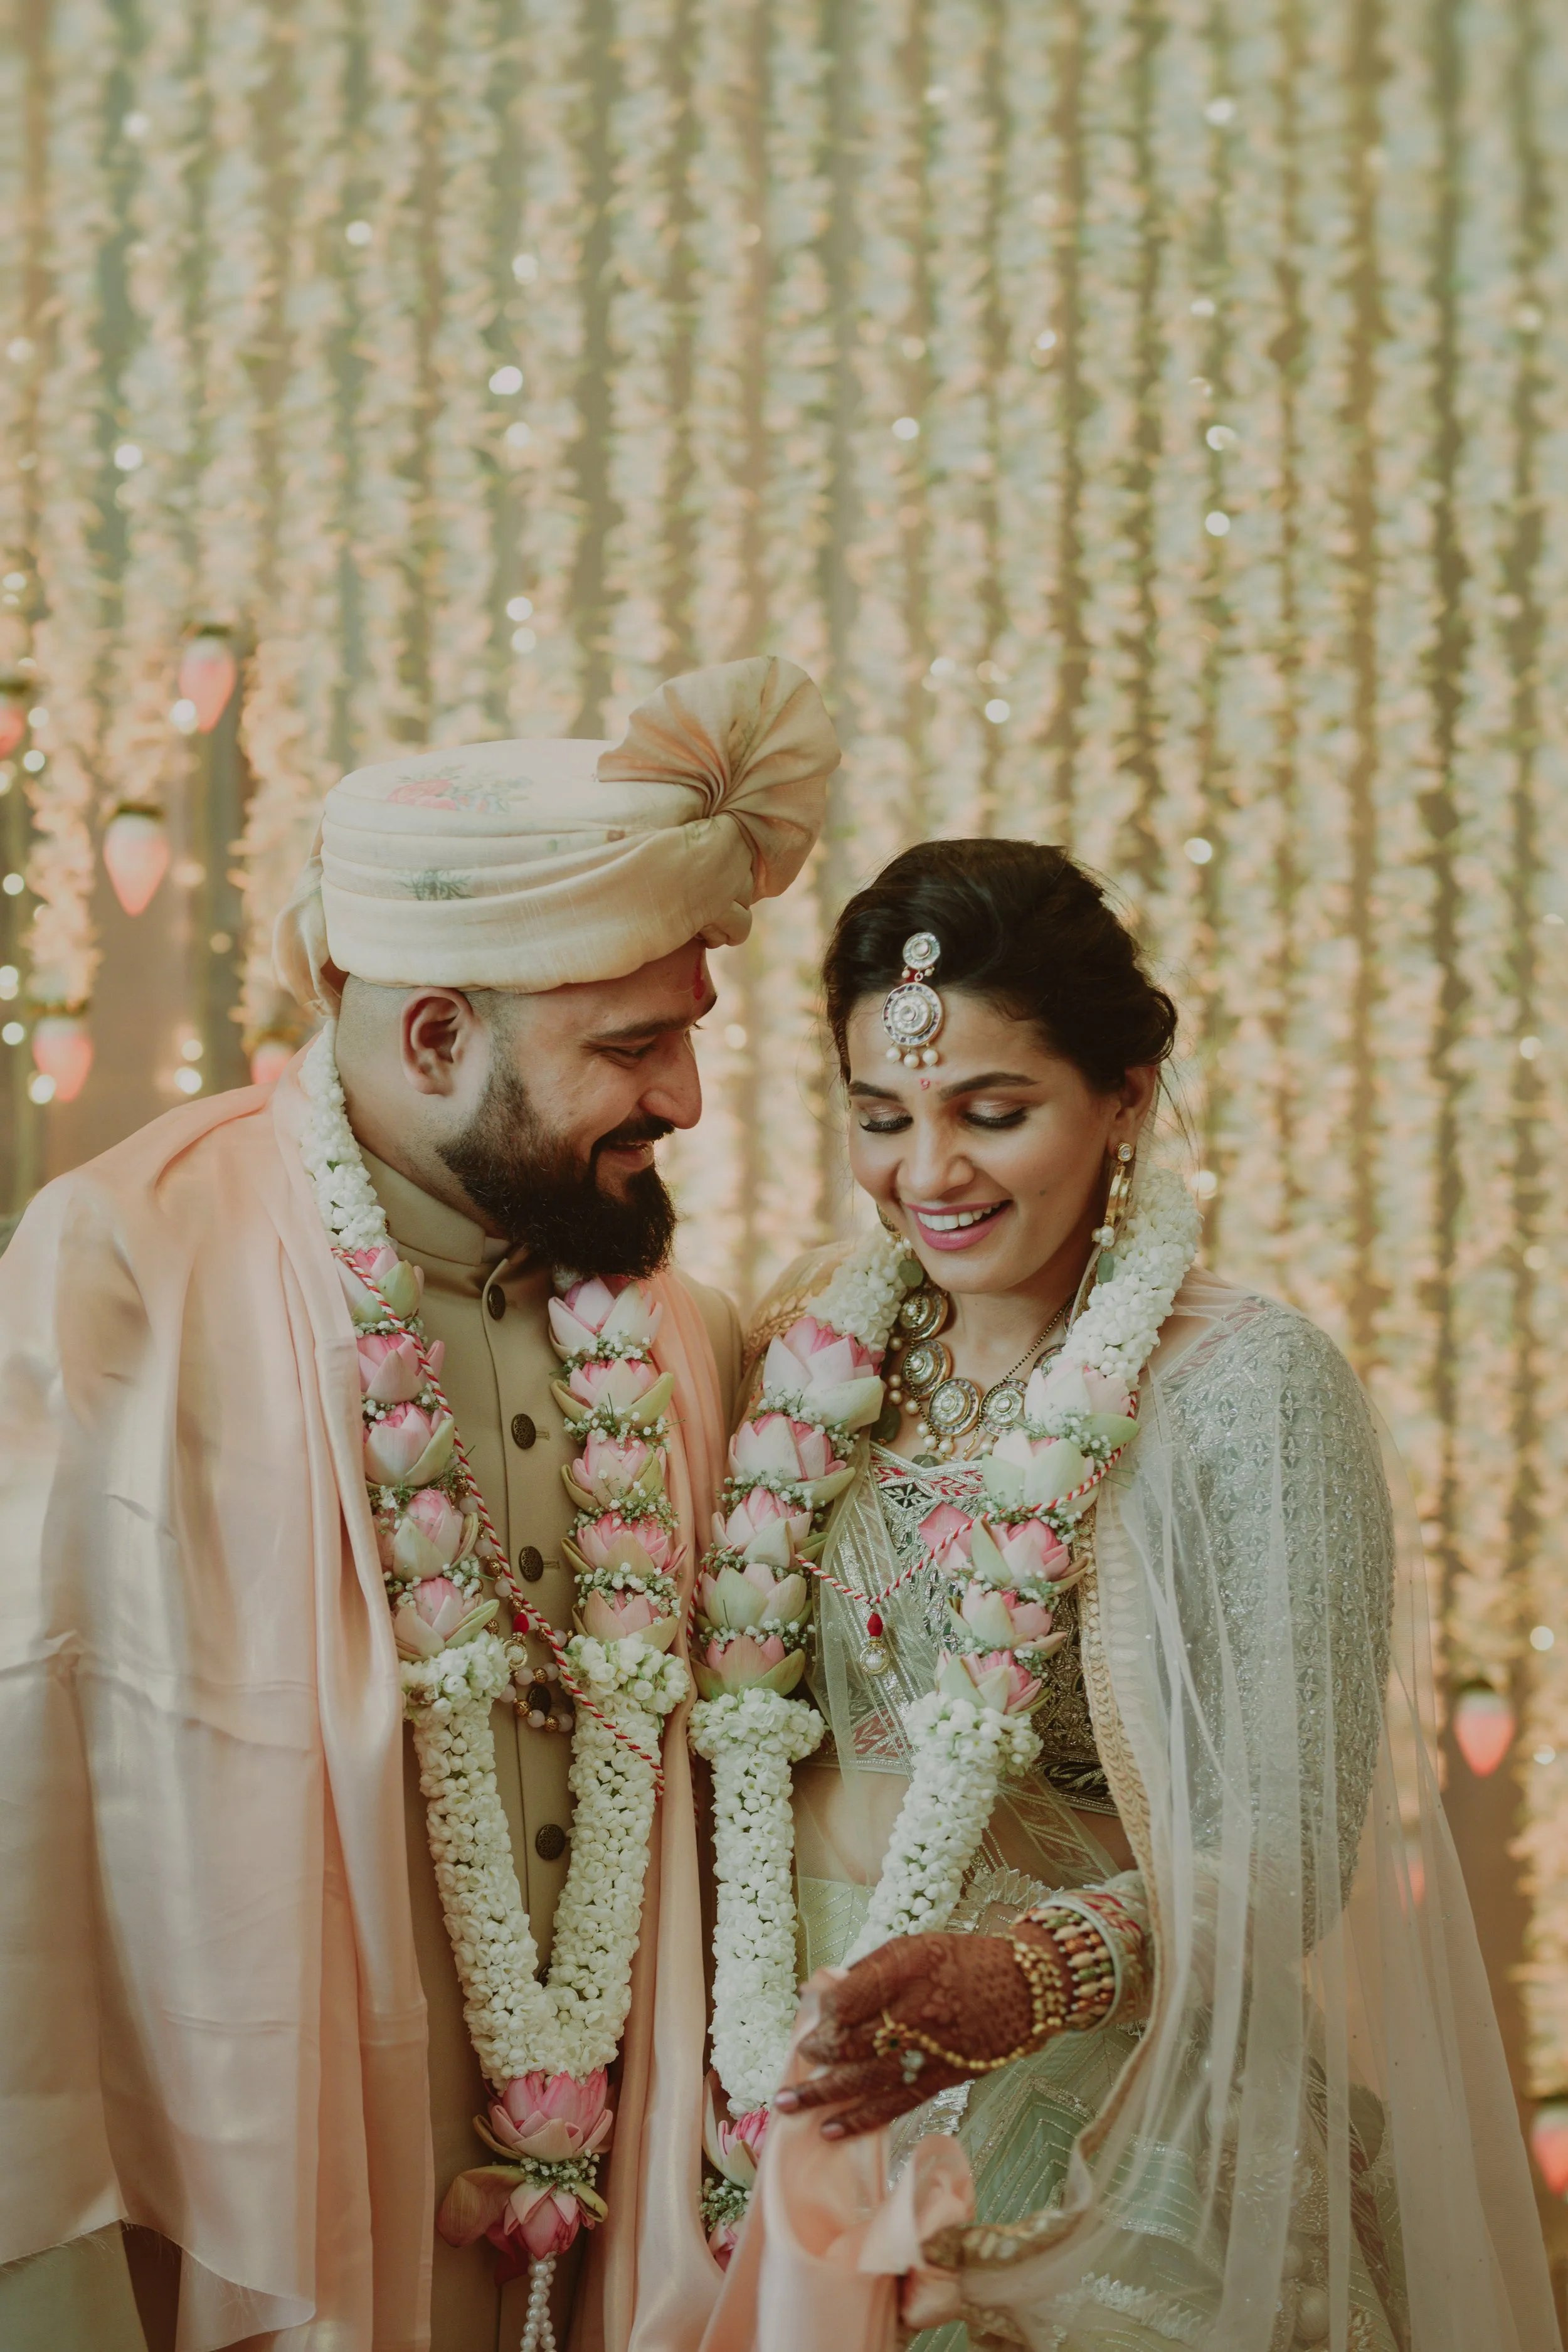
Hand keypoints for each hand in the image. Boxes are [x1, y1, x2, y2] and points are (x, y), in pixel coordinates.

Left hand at [773, 1924, 1059, 2139]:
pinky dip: (860, 2119)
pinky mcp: (942, 2079)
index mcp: (907, 1969)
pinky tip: (830, 2130)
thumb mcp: (914, 1948)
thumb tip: (816, 1992)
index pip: (848, 1997)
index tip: (811, 2016)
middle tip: (800, 2059)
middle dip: (818, 2054)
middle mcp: (917, 2011)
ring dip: (824, 2094)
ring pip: (866, 2079)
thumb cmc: (962, 1961)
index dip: (823, 2012)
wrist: (1025, 1988)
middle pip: (853, 2041)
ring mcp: (930, 2051)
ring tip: (789, 2105)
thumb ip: (866, 1969)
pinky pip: (894, 2105)